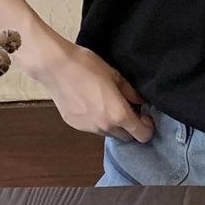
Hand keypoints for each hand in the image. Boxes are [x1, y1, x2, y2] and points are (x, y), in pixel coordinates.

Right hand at [16, 28, 153, 142]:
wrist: (56, 67)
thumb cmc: (88, 67)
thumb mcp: (116, 76)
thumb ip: (131, 92)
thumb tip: (141, 102)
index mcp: (118, 115)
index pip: (142, 136)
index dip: (148, 127)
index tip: (144, 115)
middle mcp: (105, 126)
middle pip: (126, 137)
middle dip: (131, 127)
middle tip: (128, 109)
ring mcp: (88, 128)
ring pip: (109, 133)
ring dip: (114, 125)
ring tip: (108, 105)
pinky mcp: (75, 125)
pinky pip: (93, 128)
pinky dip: (98, 121)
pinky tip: (91, 104)